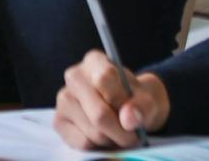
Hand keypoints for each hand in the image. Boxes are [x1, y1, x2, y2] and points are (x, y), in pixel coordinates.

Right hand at [53, 50, 169, 147]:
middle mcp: (74, 76)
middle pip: (100, 114)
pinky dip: (100, 146)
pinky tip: (104, 136)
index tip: (135, 113)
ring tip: (118, 131)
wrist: (129, 111)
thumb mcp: (149, 99)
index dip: (124, 102)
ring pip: (94, 132)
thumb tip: (128, 119)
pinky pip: (84, 143)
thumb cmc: (136, 100)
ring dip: (113, 139)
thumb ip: (143, 106)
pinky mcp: (59, 121)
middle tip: (135, 135)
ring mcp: (64, 99)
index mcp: (94, 61)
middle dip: (122, 131)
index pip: (104, 79)